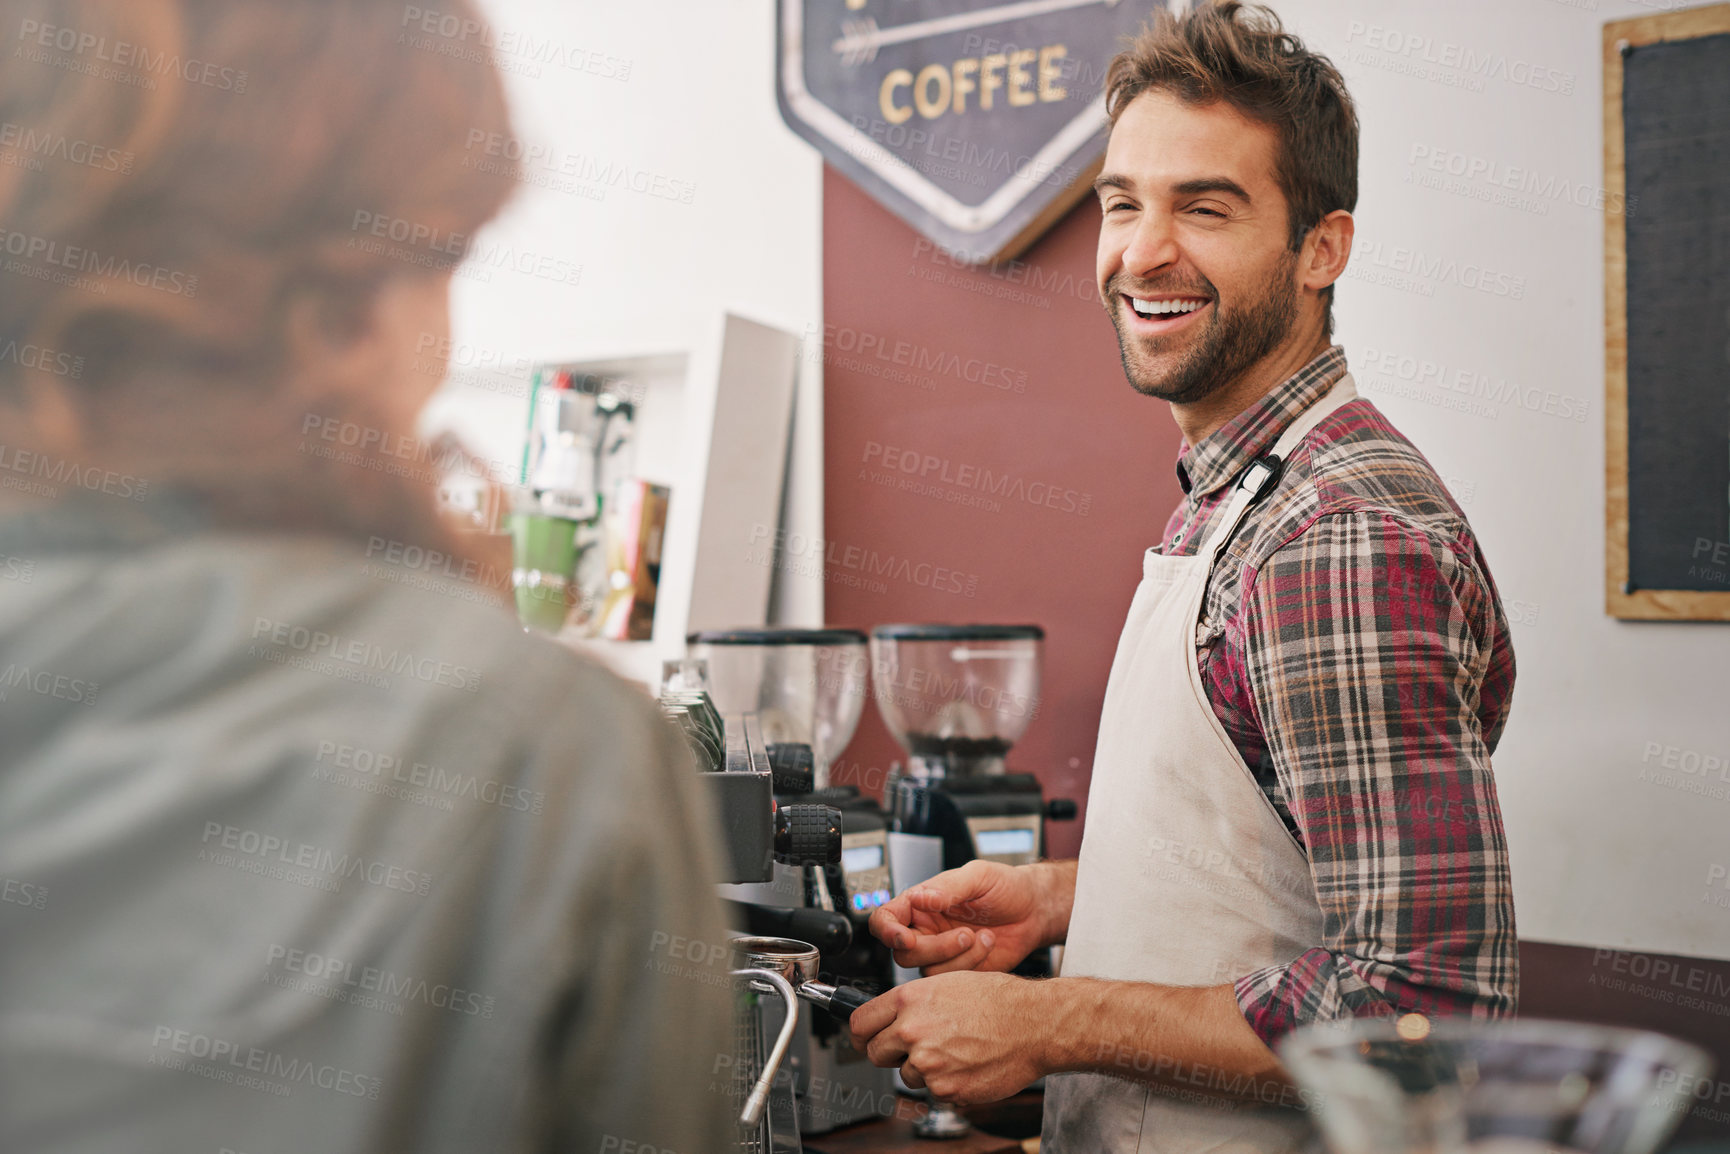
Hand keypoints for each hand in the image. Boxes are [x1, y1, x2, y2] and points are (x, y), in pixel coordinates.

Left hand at [849, 971, 1047, 1105]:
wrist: (1033, 1024)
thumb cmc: (998, 1000)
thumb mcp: (947, 983)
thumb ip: (912, 1002)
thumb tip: (887, 1017)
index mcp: (909, 999)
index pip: (859, 1023)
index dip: (859, 1033)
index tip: (862, 1038)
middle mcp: (912, 1030)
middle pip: (875, 1053)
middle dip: (890, 1053)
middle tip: (913, 1047)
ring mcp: (928, 1062)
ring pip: (906, 1074)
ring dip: (923, 1068)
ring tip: (955, 1049)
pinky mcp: (945, 1089)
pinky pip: (933, 1090)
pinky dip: (947, 1082)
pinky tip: (967, 1063)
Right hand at [868, 859, 1052, 974]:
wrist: (1034, 911)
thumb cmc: (1006, 887)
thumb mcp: (979, 876)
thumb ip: (948, 887)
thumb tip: (922, 897)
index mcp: (921, 904)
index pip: (885, 919)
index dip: (887, 931)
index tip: (904, 936)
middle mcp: (926, 930)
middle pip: (903, 953)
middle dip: (934, 948)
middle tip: (964, 934)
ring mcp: (942, 954)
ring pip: (926, 971)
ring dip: (958, 957)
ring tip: (983, 936)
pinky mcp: (960, 972)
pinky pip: (951, 981)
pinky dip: (971, 965)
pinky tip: (987, 945)